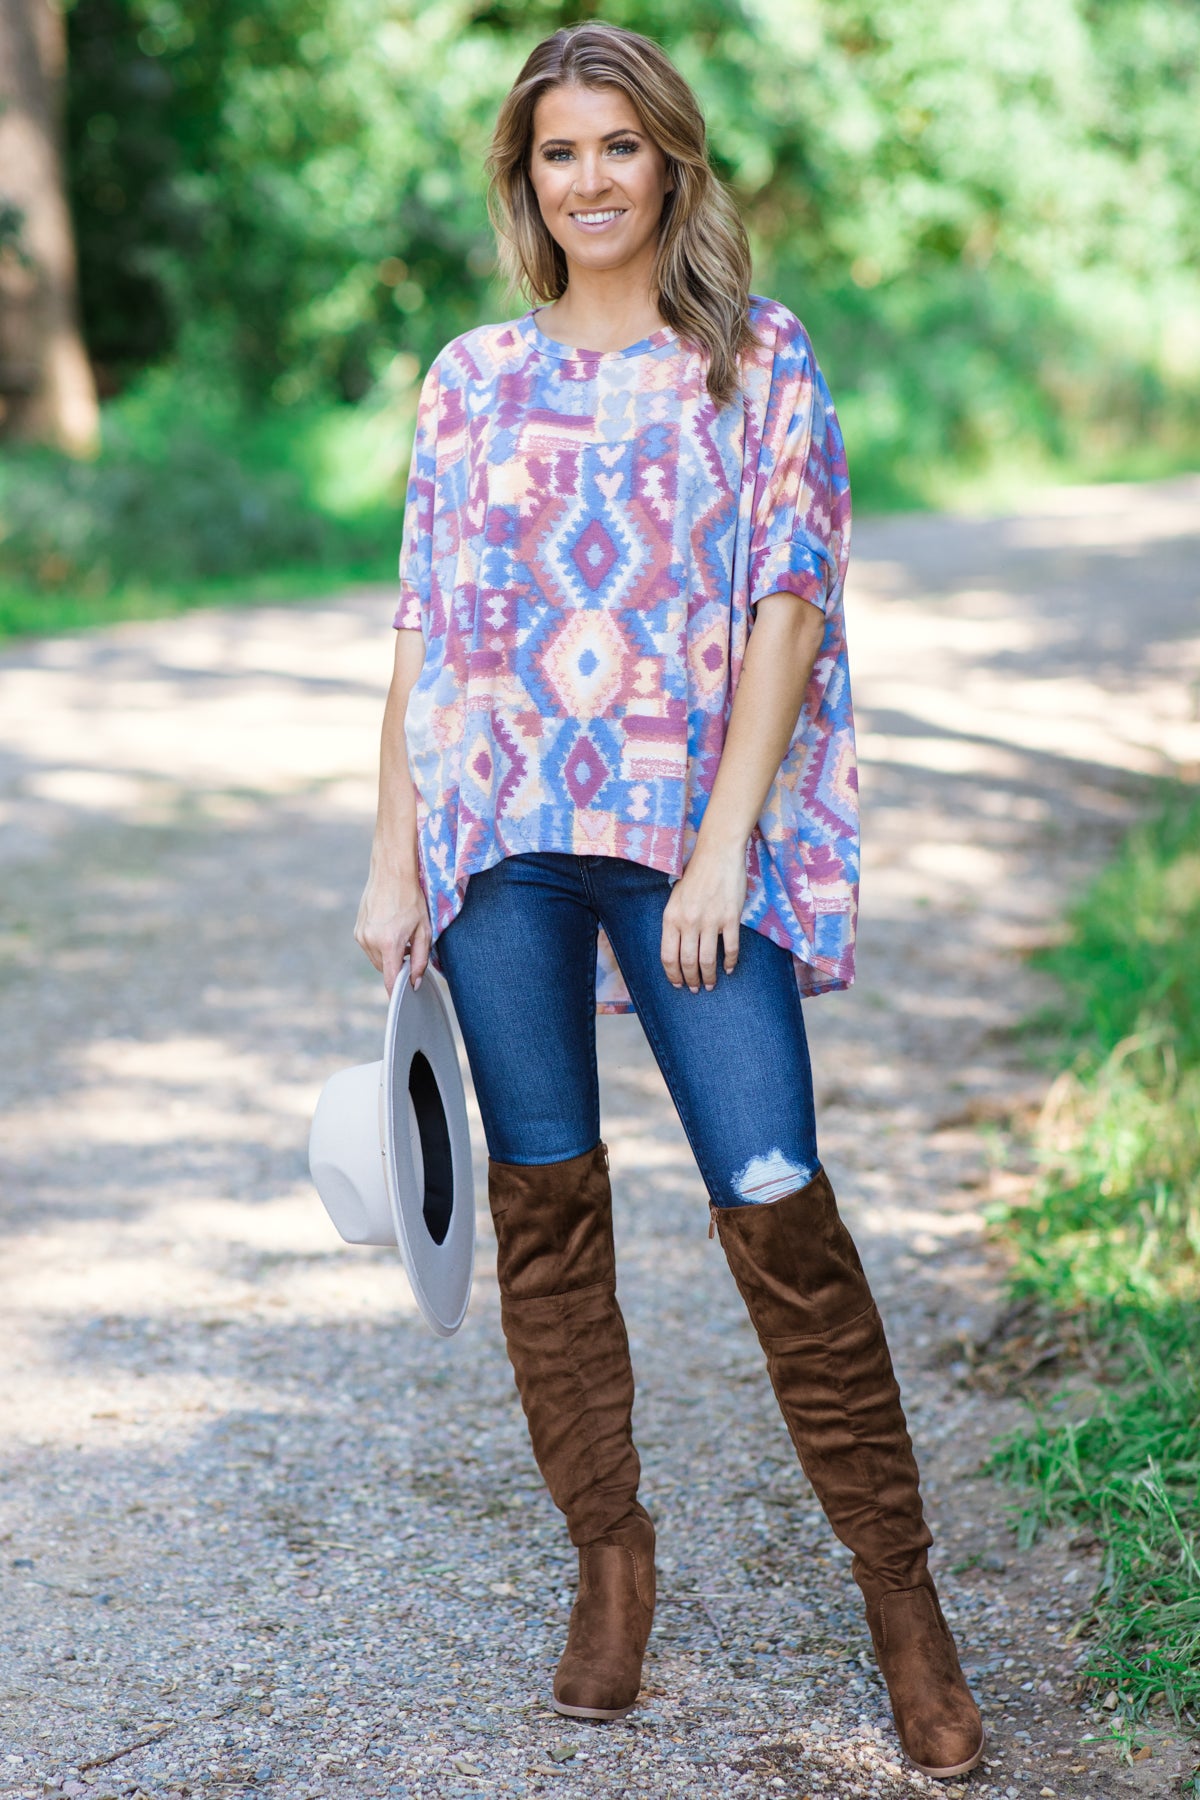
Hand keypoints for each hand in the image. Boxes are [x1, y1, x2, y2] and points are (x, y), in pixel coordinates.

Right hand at [354, 866, 432, 996]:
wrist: (392, 873)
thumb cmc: (412, 899)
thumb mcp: (424, 930)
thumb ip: (420, 959)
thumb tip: (415, 982)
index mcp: (389, 942)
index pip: (389, 979)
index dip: (397, 992)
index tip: (403, 1000)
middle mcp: (370, 941)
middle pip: (383, 969)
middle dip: (396, 966)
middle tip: (410, 949)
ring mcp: (361, 935)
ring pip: (376, 959)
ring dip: (388, 955)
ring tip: (400, 934)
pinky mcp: (357, 930)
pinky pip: (369, 947)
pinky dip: (380, 945)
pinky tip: (389, 928)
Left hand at [660, 841, 745, 992]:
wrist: (717, 854)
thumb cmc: (695, 875)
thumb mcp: (675, 897)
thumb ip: (674, 921)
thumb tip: (677, 947)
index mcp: (671, 917)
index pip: (668, 955)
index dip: (672, 974)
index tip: (677, 984)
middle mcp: (688, 922)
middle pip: (688, 962)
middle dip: (691, 980)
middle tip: (695, 989)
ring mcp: (710, 920)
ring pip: (708, 960)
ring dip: (709, 977)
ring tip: (711, 985)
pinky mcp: (730, 918)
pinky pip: (730, 948)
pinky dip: (730, 962)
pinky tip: (729, 968)